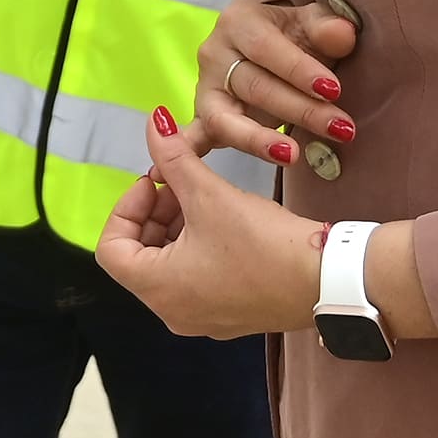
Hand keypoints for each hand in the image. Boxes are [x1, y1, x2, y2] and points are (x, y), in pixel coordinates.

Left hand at [95, 105, 328, 338]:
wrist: (327, 281)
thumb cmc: (262, 243)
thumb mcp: (209, 194)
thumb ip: (173, 157)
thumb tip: (153, 120)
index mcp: (158, 289)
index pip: (111, 249)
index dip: (127, 207)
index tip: (156, 182)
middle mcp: (173, 312)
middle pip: (139, 256)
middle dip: (154, 212)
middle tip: (180, 183)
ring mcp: (202, 317)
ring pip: (169, 264)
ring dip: (177, 225)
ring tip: (204, 195)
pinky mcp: (229, 313)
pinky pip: (196, 277)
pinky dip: (199, 245)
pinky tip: (225, 219)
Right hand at [189, 0, 359, 165]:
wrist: (272, 45)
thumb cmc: (295, 36)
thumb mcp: (313, 23)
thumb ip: (328, 28)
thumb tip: (342, 35)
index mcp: (238, 22)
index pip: (266, 47)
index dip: (299, 69)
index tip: (333, 90)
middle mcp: (213, 53)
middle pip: (254, 86)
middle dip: (301, 109)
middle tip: (341, 128)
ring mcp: (205, 89)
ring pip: (226, 119)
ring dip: (260, 140)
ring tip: (293, 155)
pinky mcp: (204, 119)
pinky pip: (195, 138)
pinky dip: (186, 153)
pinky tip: (179, 171)